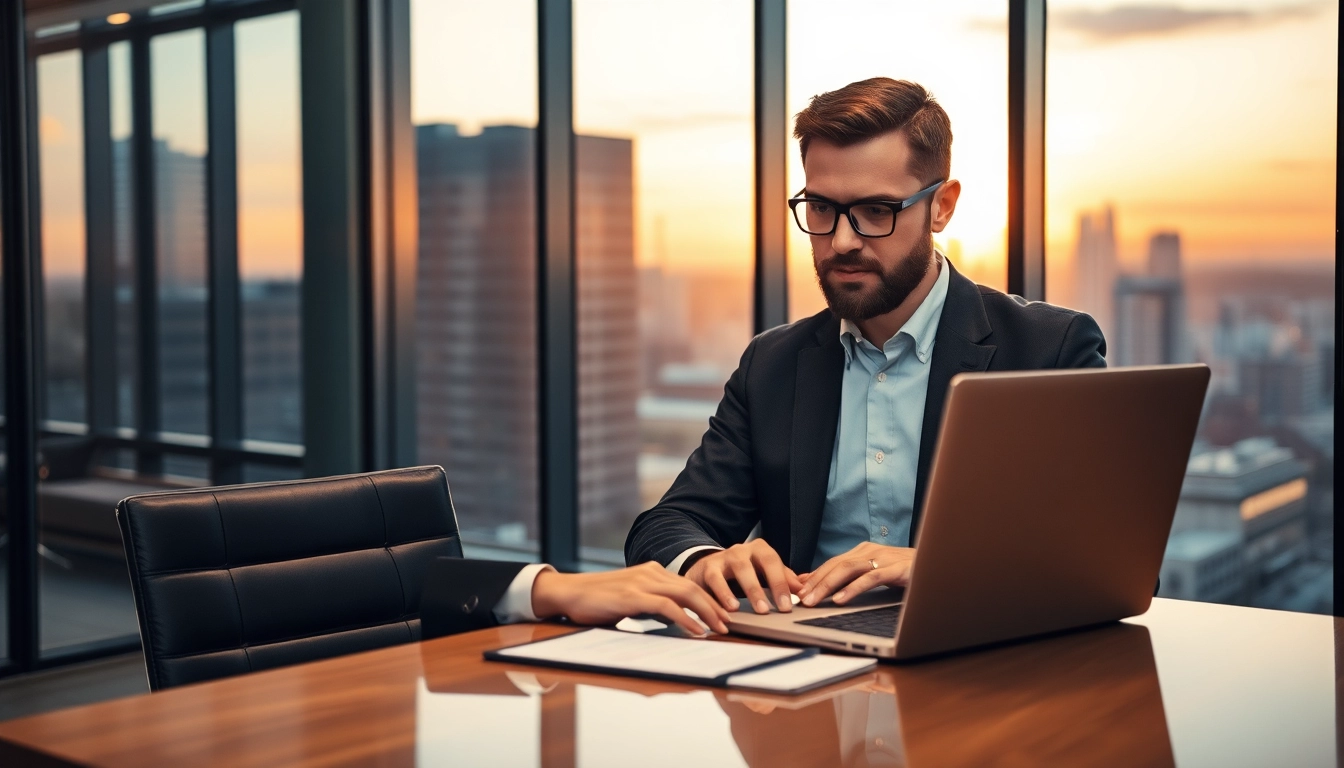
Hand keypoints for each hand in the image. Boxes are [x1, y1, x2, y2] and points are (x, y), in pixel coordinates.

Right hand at [530, 562, 730, 635]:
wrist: (568, 593)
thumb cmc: (597, 601)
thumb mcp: (631, 599)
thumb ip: (651, 604)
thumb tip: (674, 620)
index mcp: (652, 571)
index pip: (689, 584)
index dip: (710, 599)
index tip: (724, 615)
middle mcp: (651, 572)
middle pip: (694, 587)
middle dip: (715, 606)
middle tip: (730, 623)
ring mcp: (642, 582)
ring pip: (686, 594)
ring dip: (707, 613)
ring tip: (720, 629)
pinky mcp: (633, 596)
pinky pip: (667, 607)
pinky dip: (686, 619)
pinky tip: (696, 631)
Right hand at [685, 539, 802, 614]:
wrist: (706, 567)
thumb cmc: (741, 572)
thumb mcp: (763, 573)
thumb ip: (783, 578)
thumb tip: (804, 588)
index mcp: (759, 549)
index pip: (774, 562)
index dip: (782, 582)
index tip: (789, 604)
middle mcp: (742, 550)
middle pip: (759, 563)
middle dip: (770, 587)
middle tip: (779, 608)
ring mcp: (724, 556)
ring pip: (739, 569)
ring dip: (750, 590)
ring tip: (759, 609)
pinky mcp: (707, 568)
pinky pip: (715, 579)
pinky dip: (723, 594)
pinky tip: (731, 609)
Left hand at [797, 543, 913, 606]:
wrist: (939, 563)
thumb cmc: (907, 571)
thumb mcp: (876, 572)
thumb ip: (851, 576)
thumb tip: (818, 582)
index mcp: (865, 551)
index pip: (832, 563)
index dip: (814, 576)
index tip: (797, 590)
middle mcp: (871, 551)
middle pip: (836, 565)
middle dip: (816, 583)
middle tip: (800, 599)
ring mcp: (883, 558)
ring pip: (848, 570)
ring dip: (827, 586)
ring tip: (814, 601)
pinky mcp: (896, 569)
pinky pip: (870, 578)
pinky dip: (853, 589)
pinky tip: (841, 599)